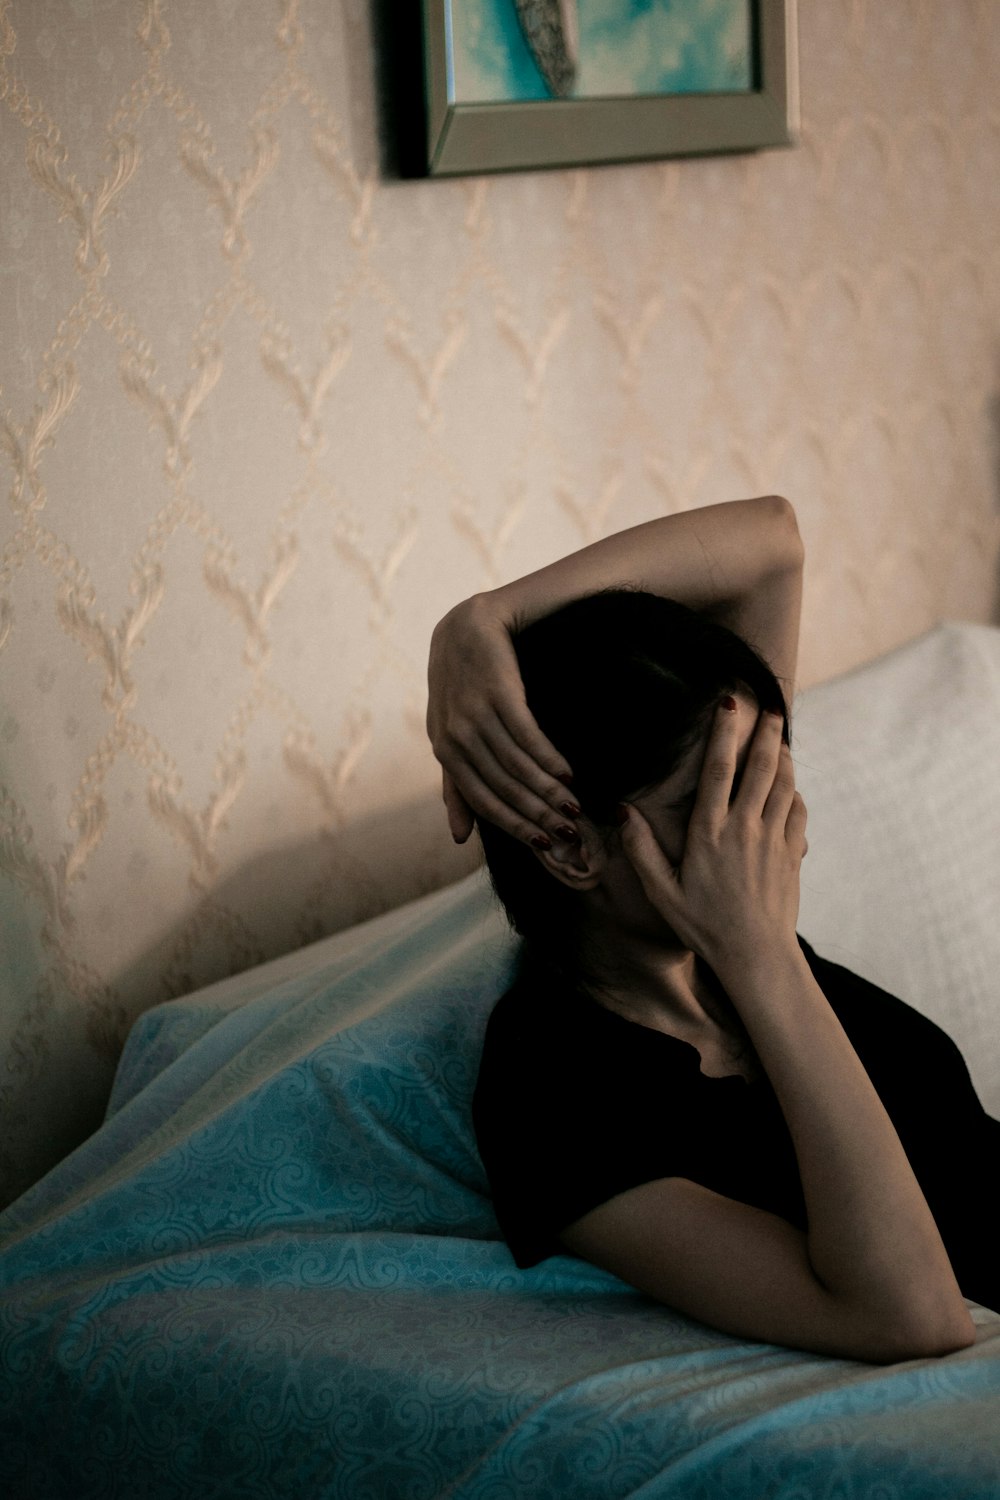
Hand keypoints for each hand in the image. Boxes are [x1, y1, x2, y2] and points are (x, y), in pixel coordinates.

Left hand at [426, 593, 576, 844]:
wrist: (468, 624)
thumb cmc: (462, 685)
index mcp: (443, 750)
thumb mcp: (450, 735)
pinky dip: (549, 757)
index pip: (481, 800)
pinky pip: (527, 735)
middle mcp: (455, 735)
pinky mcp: (498, 690)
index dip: (514, 825)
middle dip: (537, 814)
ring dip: (549, 790)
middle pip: (502, 787)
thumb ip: (454, 786)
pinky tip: (569, 773)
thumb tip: (460, 839)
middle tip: (569, 832)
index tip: (543, 844)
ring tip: (575, 806)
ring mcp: (474, 712)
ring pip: (517, 765)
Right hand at [620, 702, 807, 972]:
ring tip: (779, 734)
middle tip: (770, 705)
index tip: (728, 703)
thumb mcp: (662, 892)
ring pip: (783, 784)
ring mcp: (773, 839)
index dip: (724, 733)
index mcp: (709, 833)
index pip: (718, 770)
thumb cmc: (703, 926)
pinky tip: (788, 785)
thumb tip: (623, 811)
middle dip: (765, 732)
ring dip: (783, 755)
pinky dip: (794, 791)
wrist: (756, 956)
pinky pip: (797, 810)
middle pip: (760, 767)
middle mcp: (744, 828)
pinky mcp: (792, 853)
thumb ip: (641, 850)